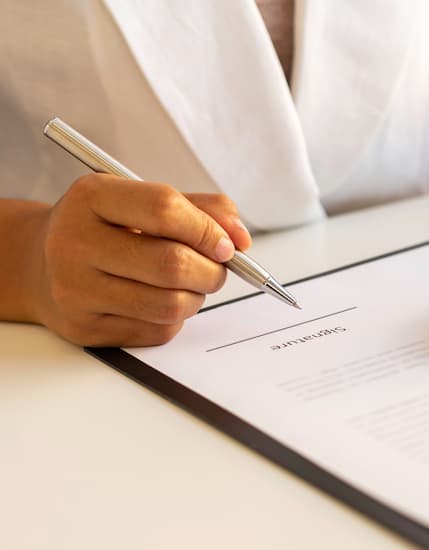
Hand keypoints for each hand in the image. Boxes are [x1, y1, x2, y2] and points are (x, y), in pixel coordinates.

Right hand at [21, 174, 250, 345]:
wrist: (40, 263)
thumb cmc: (107, 228)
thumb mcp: (143, 201)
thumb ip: (201, 209)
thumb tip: (241, 239)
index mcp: (92, 197)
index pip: (164, 209)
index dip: (208, 229)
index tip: (228, 244)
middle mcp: (74, 242)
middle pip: (172, 263)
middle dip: (213, 270)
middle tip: (218, 268)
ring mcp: (75, 289)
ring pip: (170, 304)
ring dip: (197, 296)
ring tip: (190, 284)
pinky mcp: (84, 328)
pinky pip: (157, 330)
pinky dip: (175, 317)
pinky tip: (159, 300)